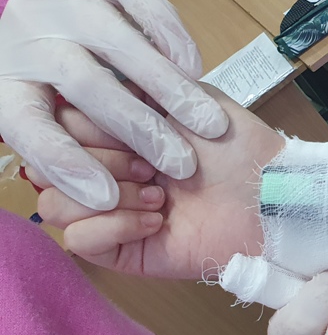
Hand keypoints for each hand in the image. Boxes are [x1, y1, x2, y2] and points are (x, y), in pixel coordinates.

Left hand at [0, 0, 227, 210]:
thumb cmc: (67, 62)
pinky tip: (194, 72)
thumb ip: (66, 145)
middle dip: (138, 130)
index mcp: (9, 80)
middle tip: (180, 165)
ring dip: (168, 90)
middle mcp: (29, 36)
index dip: (64, 164)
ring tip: (204, 125)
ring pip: (119, 45)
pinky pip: (144, 6)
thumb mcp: (48, 105)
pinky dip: (174, 41)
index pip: (27, 126)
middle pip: (85, 86)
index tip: (106, 198)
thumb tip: (95, 202)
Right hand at [28, 83, 282, 278]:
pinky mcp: (123, 250)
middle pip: (49, 164)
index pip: (59, 126)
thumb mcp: (185, 96)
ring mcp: (112, 212)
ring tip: (159, 194)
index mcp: (118, 132)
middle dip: (102, 160)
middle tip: (153, 166)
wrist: (270, 195)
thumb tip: (84, 86)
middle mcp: (108, 171)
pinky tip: (156, 221)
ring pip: (54, 205)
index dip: (86, 124)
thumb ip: (133, 85)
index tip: (133, 125)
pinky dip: (112, 227)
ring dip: (107, 195)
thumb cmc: (237, 145)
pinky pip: (78, 242)